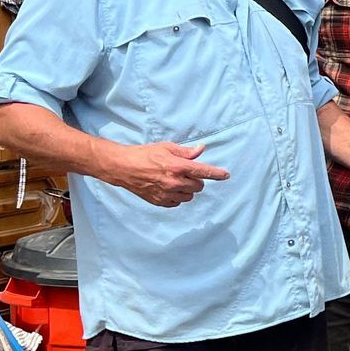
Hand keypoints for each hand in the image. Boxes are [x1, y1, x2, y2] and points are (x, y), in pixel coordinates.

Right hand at [110, 140, 228, 206]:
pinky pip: (177, 202)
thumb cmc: (144, 154)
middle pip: (198, 186)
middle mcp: (175, 182)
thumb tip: (201, 149)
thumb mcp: (166, 147)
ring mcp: (167, 194)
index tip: (226, 175)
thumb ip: (186, 152)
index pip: (204, 172)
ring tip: (176, 180)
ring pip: (189, 196)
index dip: (217, 174)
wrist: (123, 167)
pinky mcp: (160, 201)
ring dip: (187, 190)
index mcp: (178, 167)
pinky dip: (177, 197)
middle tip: (185, 173)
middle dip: (196, 180)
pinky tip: (168, 188)